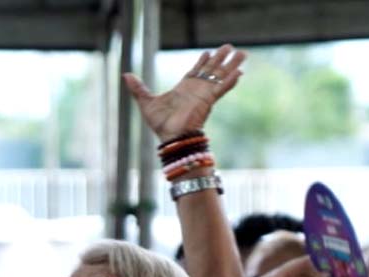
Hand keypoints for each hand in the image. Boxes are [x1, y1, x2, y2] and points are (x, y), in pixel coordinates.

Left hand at [125, 45, 245, 140]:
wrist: (170, 137)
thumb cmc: (159, 124)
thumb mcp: (146, 102)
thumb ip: (138, 88)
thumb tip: (125, 75)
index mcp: (184, 89)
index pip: (196, 71)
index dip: (203, 62)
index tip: (209, 52)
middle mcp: (196, 90)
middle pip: (211, 70)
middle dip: (220, 58)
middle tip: (229, 46)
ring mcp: (204, 95)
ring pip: (220, 76)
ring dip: (231, 65)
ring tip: (242, 53)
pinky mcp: (208, 101)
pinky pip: (222, 88)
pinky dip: (229, 81)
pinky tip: (239, 72)